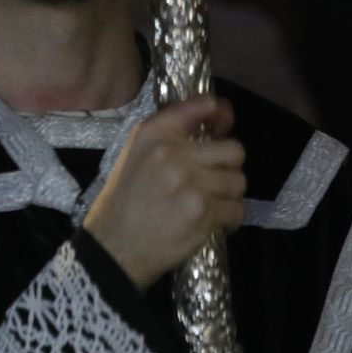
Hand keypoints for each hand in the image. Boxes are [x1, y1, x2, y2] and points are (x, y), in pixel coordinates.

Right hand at [83, 94, 244, 289]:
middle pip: (233, 150)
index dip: (221, 115)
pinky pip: (237, 209)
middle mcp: (173, 153)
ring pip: (238, 181)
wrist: (114, 247)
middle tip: (215, 178)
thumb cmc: (124, 200)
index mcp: (155, 134)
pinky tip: (213, 221)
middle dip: (229, 166)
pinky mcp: (203, 214)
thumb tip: (215, 114)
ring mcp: (191, 184)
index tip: (222, 126)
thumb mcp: (136, 154)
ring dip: (228, 194)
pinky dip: (229, 218)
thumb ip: (169, 134)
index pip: (203, 105)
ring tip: (210, 203)